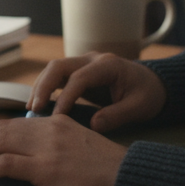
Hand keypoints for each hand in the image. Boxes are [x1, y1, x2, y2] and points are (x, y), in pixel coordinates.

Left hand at [0, 114, 127, 185]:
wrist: (131, 180)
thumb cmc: (112, 173)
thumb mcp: (83, 151)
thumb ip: (61, 149)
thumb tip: (42, 162)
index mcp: (60, 123)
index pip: (17, 123)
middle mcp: (51, 129)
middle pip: (3, 129)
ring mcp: (47, 148)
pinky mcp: (45, 168)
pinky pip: (3, 164)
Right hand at [29, 52, 166, 132]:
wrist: (153, 83)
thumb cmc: (148, 94)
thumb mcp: (139, 107)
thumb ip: (117, 115)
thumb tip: (93, 126)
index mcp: (108, 65)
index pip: (80, 77)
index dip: (66, 96)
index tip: (57, 117)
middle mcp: (93, 59)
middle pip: (59, 66)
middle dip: (44, 86)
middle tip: (34, 108)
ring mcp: (85, 63)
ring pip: (54, 69)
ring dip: (40, 86)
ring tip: (31, 108)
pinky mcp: (80, 72)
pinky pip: (58, 76)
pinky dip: (46, 88)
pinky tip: (39, 105)